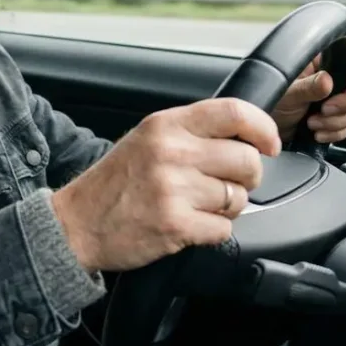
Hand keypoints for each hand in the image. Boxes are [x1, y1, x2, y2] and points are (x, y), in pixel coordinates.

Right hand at [51, 98, 280, 272]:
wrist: (75, 224)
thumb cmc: (113, 184)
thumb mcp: (146, 139)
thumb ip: (190, 133)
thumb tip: (244, 138)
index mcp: (165, 124)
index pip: (234, 113)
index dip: (263, 128)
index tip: (270, 144)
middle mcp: (171, 152)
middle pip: (247, 161)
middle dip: (247, 178)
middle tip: (228, 185)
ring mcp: (173, 189)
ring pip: (238, 198)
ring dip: (227, 208)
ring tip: (198, 206)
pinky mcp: (175, 224)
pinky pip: (224, 229)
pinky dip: (213, 232)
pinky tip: (189, 225)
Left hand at [271, 41, 345, 143]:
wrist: (266, 130)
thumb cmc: (272, 102)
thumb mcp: (287, 93)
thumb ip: (307, 87)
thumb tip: (327, 81)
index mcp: (325, 58)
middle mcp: (338, 73)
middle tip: (325, 110)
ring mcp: (342, 94)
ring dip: (340, 120)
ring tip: (313, 124)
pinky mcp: (342, 114)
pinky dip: (338, 132)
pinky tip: (319, 133)